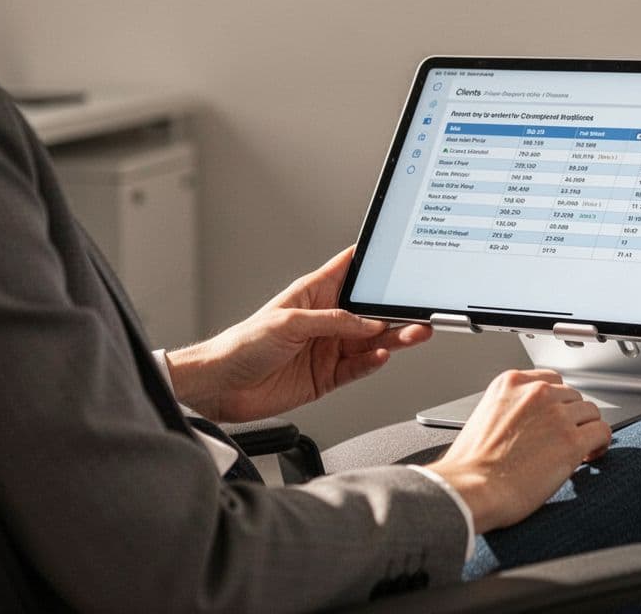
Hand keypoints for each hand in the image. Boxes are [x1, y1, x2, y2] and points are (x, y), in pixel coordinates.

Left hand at [165, 246, 431, 421]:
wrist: (221, 386)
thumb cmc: (242, 344)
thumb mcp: (289, 322)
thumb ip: (333, 322)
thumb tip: (367, 324)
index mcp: (313, 294)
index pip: (349, 270)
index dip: (373, 261)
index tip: (399, 255)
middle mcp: (325, 320)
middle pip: (370, 312)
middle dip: (396, 310)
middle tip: (419, 310)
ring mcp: (328, 348)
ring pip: (371, 340)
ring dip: (394, 337)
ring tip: (414, 333)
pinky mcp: (327, 376)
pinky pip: (359, 367)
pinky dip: (373, 363)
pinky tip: (383, 355)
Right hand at [426, 369, 610, 533]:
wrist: (469, 489)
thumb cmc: (470, 465)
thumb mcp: (484, 417)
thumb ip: (511, 409)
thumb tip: (534, 421)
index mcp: (511, 383)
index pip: (551, 381)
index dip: (558, 403)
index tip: (557, 416)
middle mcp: (536, 393)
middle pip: (573, 396)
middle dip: (570, 418)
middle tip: (563, 439)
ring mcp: (556, 416)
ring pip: (590, 412)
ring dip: (586, 429)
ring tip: (579, 449)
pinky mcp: (571, 441)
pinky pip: (602, 432)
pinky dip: (600, 443)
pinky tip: (591, 455)